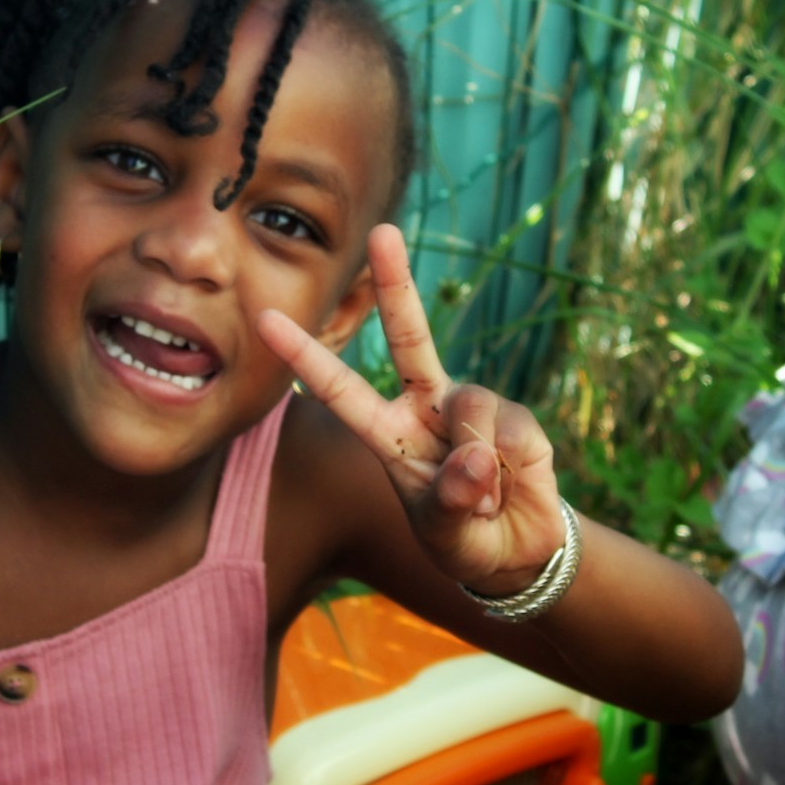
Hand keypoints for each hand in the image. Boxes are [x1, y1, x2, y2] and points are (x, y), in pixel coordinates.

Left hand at [261, 224, 566, 594]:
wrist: (518, 551)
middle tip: (383, 233)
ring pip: (471, 406)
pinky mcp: (515, 419)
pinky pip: (512, 433)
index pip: (338, 391)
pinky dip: (515, 469)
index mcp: (387, 435)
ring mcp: (470, 408)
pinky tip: (514, 486)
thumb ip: (451, 502)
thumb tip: (472, 457)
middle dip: (397, 284)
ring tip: (487, 498)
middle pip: (409, 338)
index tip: (265, 319)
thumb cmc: (464, 540)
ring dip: (480, 463)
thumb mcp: (446, 536)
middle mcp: (425, 407)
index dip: (304, 356)